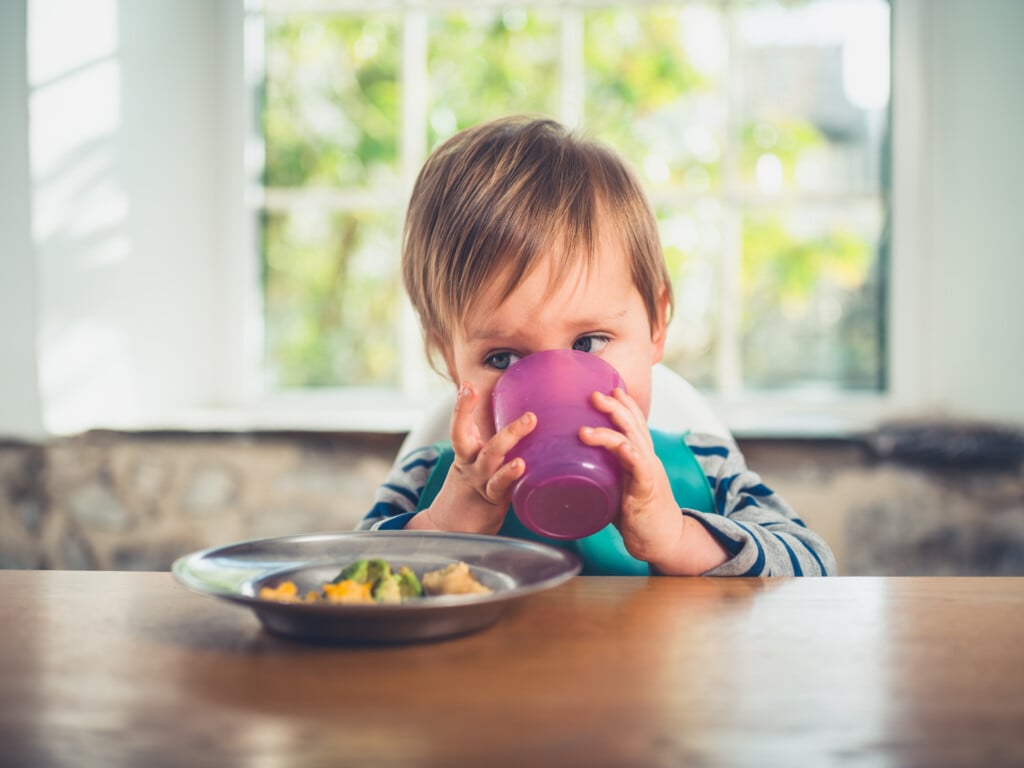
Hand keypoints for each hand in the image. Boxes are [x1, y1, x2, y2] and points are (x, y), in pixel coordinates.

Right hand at [408, 382, 535, 534]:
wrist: (456, 531)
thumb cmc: (475, 492)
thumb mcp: (477, 465)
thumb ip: (492, 444)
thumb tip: (523, 418)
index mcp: (465, 453)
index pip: (458, 426)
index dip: (461, 407)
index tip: (466, 386)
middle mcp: (469, 464)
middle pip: (464, 435)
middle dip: (467, 411)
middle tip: (474, 387)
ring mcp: (479, 481)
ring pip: (491, 455)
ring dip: (510, 436)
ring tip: (528, 420)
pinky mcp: (492, 500)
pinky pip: (500, 485)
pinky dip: (509, 474)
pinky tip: (521, 466)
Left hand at [581, 388, 727, 574]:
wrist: (664, 542)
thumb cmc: (638, 517)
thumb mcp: (617, 489)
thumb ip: (602, 477)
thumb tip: (569, 472)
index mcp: (640, 457)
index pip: (634, 424)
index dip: (623, 404)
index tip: (608, 387)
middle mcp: (647, 459)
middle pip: (633, 425)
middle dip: (614, 406)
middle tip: (594, 393)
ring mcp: (648, 473)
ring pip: (633, 441)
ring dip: (612, 428)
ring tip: (588, 423)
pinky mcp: (648, 491)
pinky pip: (641, 468)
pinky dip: (631, 454)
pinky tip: (622, 446)